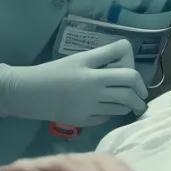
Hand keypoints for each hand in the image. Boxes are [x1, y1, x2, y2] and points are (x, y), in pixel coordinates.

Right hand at [0, 39, 148, 125]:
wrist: (29, 92)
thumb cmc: (55, 71)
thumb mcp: (80, 58)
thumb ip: (104, 54)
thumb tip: (126, 50)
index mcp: (95, 74)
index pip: (129, 76)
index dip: (139, 80)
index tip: (140, 85)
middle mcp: (94, 92)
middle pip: (128, 96)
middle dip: (139, 98)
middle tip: (140, 99)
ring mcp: (89, 109)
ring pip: (119, 109)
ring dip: (126, 106)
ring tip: (127, 104)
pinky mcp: (82, 121)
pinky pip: (105, 118)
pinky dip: (109, 113)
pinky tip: (106, 109)